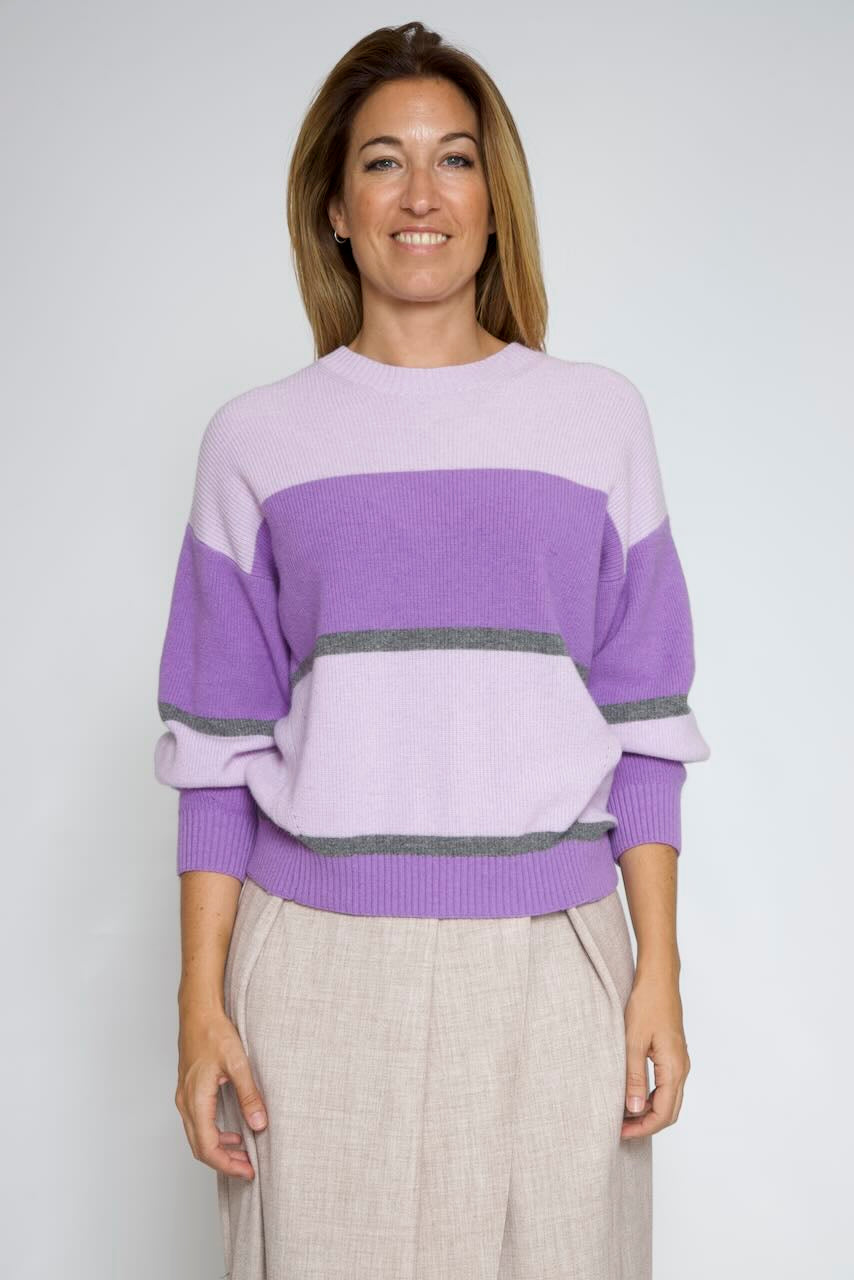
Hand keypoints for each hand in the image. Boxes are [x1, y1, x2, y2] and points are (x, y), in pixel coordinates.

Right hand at [175, 1005, 267, 1180]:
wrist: (198, 1011)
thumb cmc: (213, 1032)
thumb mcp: (237, 1062)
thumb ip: (249, 1094)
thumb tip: (259, 1123)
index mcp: (195, 1099)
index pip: (207, 1146)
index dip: (227, 1164)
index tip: (247, 1171)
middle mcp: (186, 1102)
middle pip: (200, 1147)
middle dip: (224, 1162)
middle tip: (248, 1168)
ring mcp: (185, 1097)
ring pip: (198, 1136)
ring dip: (219, 1149)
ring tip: (244, 1154)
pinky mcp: (189, 1091)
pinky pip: (198, 1123)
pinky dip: (214, 1134)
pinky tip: (233, 1132)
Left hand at [620, 971, 689, 1138]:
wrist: (658, 978)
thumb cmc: (646, 1004)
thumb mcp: (633, 1041)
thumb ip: (633, 1077)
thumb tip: (634, 1110)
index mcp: (674, 1068)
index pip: (663, 1113)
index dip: (642, 1128)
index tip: (620, 1132)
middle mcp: (681, 1068)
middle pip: (669, 1111)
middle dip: (645, 1125)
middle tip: (619, 1129)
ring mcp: (679, 1062)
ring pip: (668, 1099)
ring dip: (648, 1112)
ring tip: (621, 1114)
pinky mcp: (672, 1055)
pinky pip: (665, 1086)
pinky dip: (650, 1097)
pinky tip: (631, 1094)